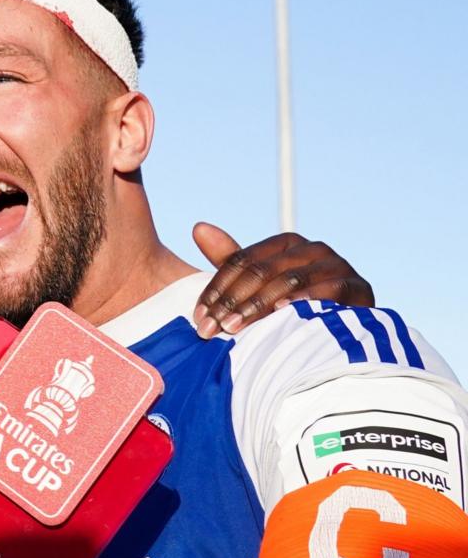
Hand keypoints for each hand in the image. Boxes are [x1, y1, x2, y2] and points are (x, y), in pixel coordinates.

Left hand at [192, 222, 373, 337]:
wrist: (345, 330)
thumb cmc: (293, 305)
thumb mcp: (258, 284)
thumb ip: (230, 259)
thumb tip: (198, 227)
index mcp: (286, 244)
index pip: (242, 261)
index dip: (217, 288)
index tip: (199, 316)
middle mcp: (313, 249)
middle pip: (263, 271)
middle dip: (232, 301)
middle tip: (211, 329)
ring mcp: (338, 265)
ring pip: (289, 280)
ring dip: (258, 306)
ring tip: (234, 327)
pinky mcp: (359, 287)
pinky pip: (328, 290)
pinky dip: (304, 300)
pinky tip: (283, 312)